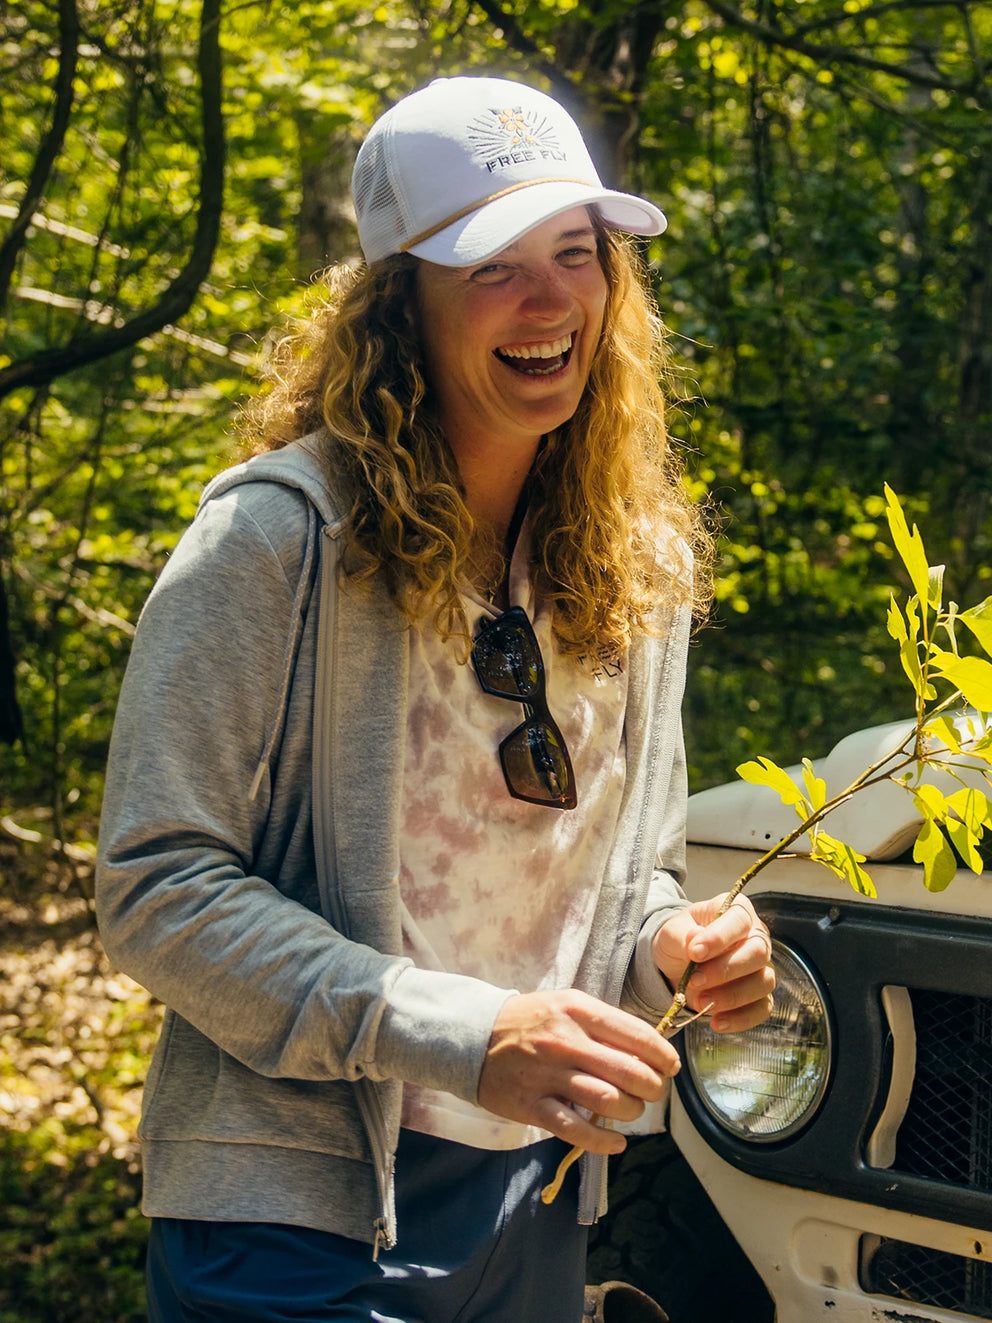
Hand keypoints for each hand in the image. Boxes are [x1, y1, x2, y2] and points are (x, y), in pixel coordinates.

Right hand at [477, 988, 680, 1153]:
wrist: (473, 1037)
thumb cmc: (530, 1021)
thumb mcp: (567, 1006)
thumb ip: (604, 1025)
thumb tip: (650, 1049)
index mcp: (578, 1010)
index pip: (636, 1035)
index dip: (663, 1056)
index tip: (671, 1067)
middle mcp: (566, 1041)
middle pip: (629, 1072)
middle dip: (654, 1088)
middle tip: (654, 1092)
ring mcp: (548, 1075)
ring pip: (608, 1101)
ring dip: (631, 1111)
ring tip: (632, 1110)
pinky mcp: (532, 1106)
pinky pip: (576, 1130)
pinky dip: (603, 1142)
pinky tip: (616, 1143)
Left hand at [652, 894, 774, 1033]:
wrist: (678, 963)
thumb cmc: (680, 939)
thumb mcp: (672, 932)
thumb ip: (682, 935)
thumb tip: (695, 939)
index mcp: (737, 912)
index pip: (739, 921)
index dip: (719, 938)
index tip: (694, 953)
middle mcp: (756, 937)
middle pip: (757, 953)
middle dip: (725, 970)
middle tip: (694, 980)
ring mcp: (762, 967)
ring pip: (762, 982)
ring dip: (731, 996)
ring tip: (699, 1002)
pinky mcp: (760, 995)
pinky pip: (761, 1009)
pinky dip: (740, 1019)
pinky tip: (716, 1022)